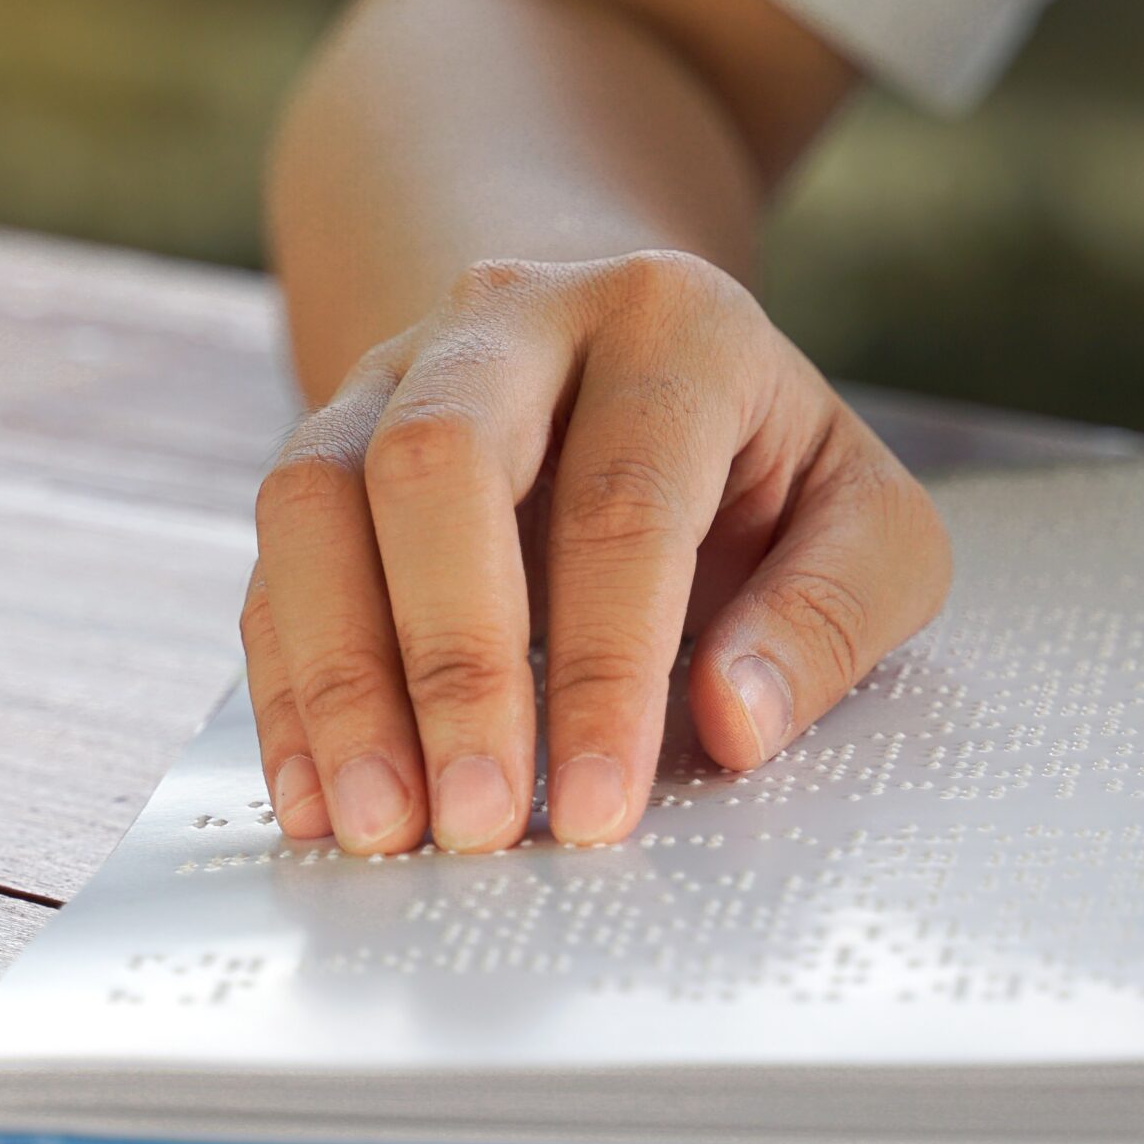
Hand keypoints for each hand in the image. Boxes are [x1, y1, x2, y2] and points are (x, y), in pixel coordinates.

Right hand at [240, 251, 951, 853]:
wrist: (636, 362)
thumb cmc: (770, 464)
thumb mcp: (868, 524)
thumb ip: (829, 617)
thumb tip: (732, 720)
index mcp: (672, 321)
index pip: (624, 499)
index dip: (607, 666)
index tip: (596, 808)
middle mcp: (516, 317)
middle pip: (437, 460)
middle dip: (450, 661)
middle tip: (474, 823)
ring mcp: (400, 370)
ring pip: (317, 495)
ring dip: (342, 680)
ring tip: (384, 826)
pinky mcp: (327, 443)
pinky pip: (276, 560)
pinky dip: (291, 689)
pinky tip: (327, 798)